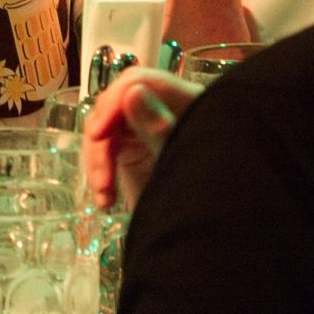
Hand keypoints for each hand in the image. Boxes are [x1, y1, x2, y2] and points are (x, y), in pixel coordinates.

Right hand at [83, 67, 198, 210]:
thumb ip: (157, 126)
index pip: (138, 82)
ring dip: (97, 162)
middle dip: (102, 141)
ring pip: (104, 129)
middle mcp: (161, 108)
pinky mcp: (132, 150)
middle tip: (102, 177)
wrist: (216, 231)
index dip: (113, 103)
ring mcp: (144, 129)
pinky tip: (105, 201)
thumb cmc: (208, 194)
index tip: (99, 135)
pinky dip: (99, 173)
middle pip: (115, 105)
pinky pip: (104, 150)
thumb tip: (132, 91)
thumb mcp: (179, 159)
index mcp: (183, 100)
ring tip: (105, 195)